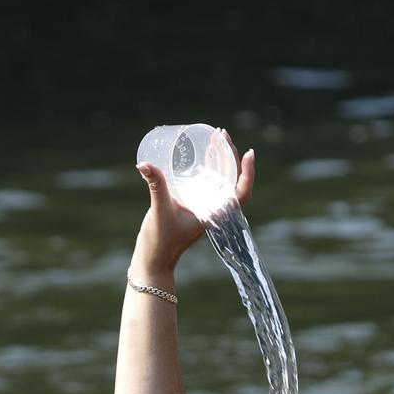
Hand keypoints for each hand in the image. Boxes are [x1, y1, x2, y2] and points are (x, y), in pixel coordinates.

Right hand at [130, 142, 255, 281]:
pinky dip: (210, 166)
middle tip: (221, 134)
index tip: (249, 153)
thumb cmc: (160, 241)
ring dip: (221, 158)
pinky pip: (208, 182)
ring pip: (222, 179)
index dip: (249, 172)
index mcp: (215, 212)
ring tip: (216, 137)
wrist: (154, 259)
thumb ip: (155, 186)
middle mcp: (214, 208)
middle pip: (233, 179)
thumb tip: (144, 164)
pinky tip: (204, 153)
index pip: (242, 192)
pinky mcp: (194, 204)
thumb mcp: (159, 210)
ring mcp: (205, 206)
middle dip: (231, 155)